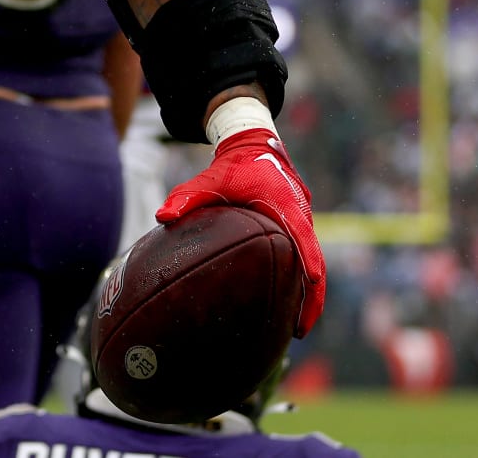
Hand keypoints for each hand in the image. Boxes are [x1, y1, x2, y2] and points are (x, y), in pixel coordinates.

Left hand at [158, 129, 325, 337]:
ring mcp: (302, 224)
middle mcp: (301, 216)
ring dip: (310, 296)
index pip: (302, 234)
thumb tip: (161, 217)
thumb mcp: (208, 180)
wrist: (252, 147)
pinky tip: (288, 308)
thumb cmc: (231, 166)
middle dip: (312, 297)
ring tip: (296, 329)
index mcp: (285, 203)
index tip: (311, 282)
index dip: (309, 258)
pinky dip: (302, 285)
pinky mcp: (298, 230)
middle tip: (300, 330)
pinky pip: (304, 260)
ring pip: (314, 265)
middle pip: (316, 261)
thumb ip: (186, 197)